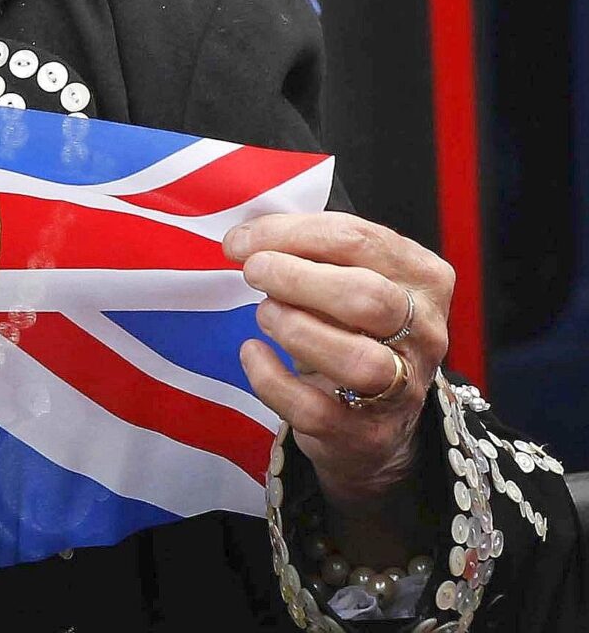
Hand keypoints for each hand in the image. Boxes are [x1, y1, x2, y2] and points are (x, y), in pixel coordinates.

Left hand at [225, 211, 452, 512]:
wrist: (374, 419)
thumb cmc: (351, 329)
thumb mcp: (347, 279)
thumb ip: (312, 251)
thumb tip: (244, 236)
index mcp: (423, 279)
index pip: (360, 239)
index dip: (290, 233)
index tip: (241, 240)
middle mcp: (424, 333)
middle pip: (366, 296)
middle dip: (296, 278)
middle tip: (253, 271)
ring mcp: (403, 388)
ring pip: (357, 359)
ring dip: (295, 328)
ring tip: (264, 314)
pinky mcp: (367, 432)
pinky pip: (315, 408)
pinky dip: (271, 379)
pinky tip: (253, 353)